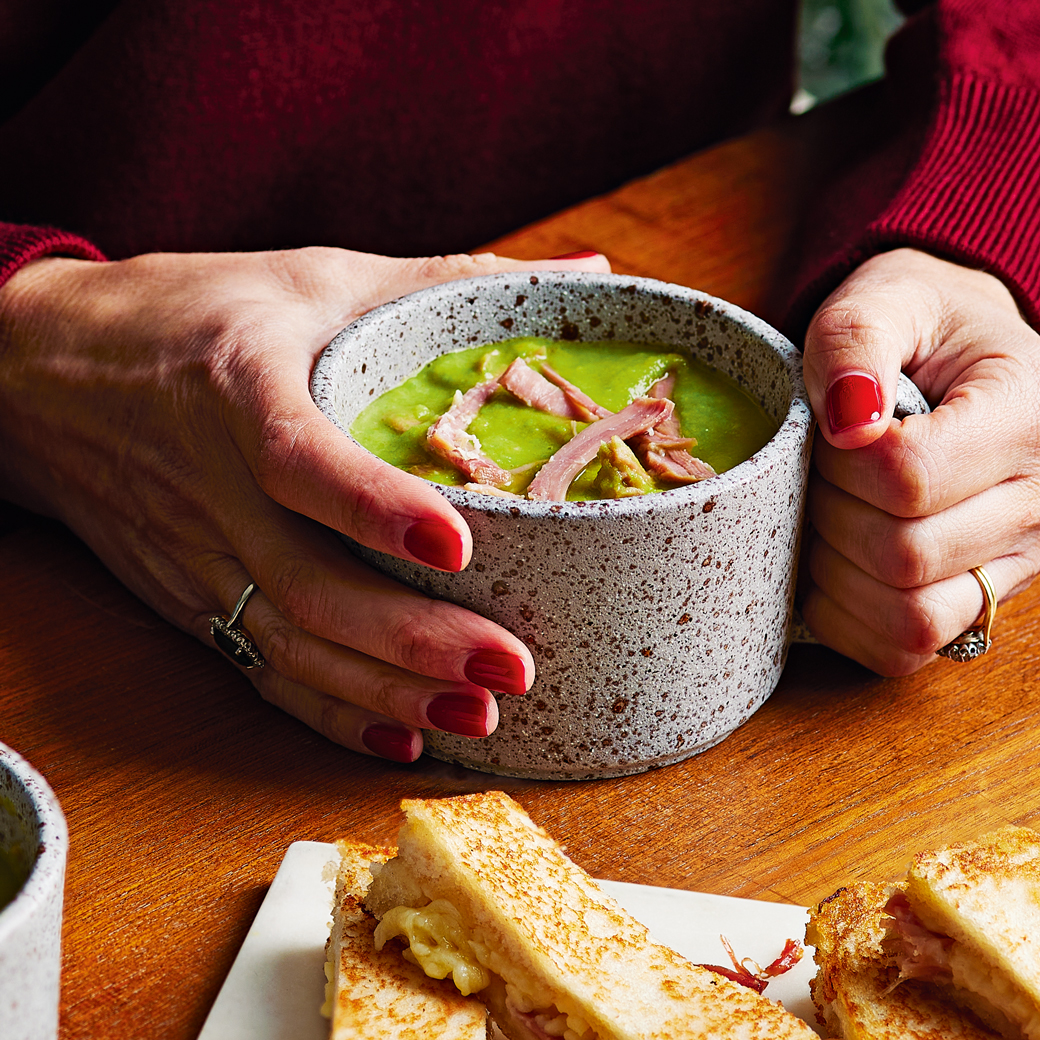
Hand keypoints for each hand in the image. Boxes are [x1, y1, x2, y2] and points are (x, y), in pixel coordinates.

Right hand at [0, 246, 610, 757]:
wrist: (39, 371)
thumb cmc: (189, 313)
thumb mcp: (311, 276)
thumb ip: (445, 276)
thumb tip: (589, 267)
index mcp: (235, 387)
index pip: (297, 458)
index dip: (372, 506)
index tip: (458, 541)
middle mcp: (209, 486)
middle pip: (307, 584)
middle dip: (412, 637)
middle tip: (511, 665)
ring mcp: (195, 555)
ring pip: (289, 645)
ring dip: (384, 690)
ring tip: (477, 713)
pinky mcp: (189, 596)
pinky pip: (261, 669)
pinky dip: (330, 712)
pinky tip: (400, 736)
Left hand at [799, 248, 1039, 673]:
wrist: (963, 360)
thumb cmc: (921, 327)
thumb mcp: (885, 298)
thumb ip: (856, 341)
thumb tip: (847, 423)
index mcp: (1028, 416)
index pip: (909, 478)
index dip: (838, 463)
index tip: (829, 432)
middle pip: (904, 555)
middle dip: (830, 515)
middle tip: (822, 476)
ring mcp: (1018, 562)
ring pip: (910, 618)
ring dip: (837, 575)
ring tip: (830, 518)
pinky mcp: (983, 599)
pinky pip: (905, 648)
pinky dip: (848, 619)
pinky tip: (835, 565)